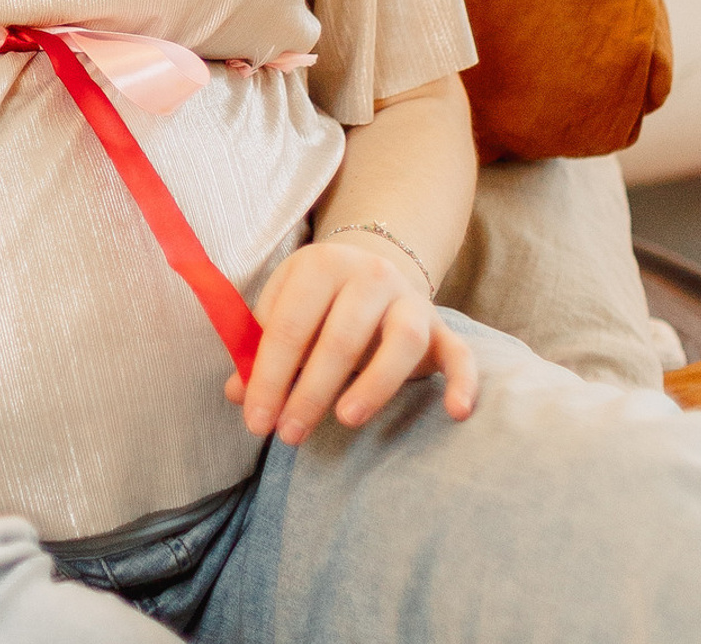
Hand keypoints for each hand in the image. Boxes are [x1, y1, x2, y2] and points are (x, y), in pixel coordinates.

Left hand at [223, 237, 478, 444]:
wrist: (374, 268)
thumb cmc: (317, 302)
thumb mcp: (285, 308)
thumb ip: (261, 348)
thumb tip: (237, 394)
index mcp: (321, 265)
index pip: (289, 325)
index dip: (270, 375)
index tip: (257, 421)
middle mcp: (369, 275)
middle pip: (341, 337)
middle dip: (310, 391)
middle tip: (289, 434)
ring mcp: (410, 300)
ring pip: (400, 341)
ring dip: (373, 384)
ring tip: (346, 419)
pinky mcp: (443, 328)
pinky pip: (460, 354)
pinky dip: (463, 382)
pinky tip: (455, 412)